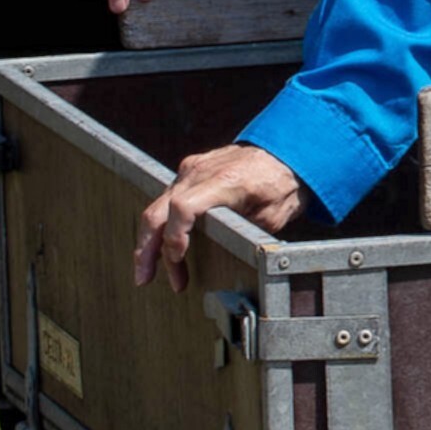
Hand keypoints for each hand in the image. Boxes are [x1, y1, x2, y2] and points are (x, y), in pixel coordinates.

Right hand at [135, 143, 305, 288]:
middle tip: (143, 279)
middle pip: (157, 211)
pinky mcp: (189, 170)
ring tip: (148, 272)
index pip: (182, 208)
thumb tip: (223, 260)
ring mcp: (191, 168)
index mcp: (224, 181)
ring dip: (150, 242)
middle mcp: (200, 172)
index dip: (174, 237)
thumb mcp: (272, 217)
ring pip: (157, 207)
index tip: (176, 259)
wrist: (287, 150)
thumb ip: (243, 235)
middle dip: (146, 249)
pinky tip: (162, 249)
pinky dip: (161, 224)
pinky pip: (167, 199)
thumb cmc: (283, 186)